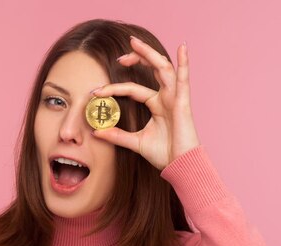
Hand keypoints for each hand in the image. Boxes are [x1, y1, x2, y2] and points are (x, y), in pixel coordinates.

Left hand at [90, 36, 200, 170]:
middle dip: (136, 58)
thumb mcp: (135, 142)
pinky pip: (183, 79)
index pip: (133, 89)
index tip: (96, 92)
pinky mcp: (183, 103)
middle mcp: (166, 97)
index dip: (115, 88)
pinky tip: (182, 48)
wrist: (180, 166)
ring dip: (149, 54)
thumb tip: (96, 132)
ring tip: (135, 44)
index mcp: (156, 105)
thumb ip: (117, 135)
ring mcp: (175, 98)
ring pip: (163, 68)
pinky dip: (184, 63)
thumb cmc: (164, 154)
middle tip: (119, 57)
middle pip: (152, 70)